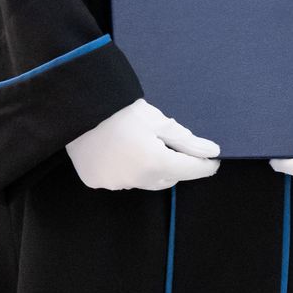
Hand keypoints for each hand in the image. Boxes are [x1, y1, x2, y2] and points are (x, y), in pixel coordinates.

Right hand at [65, 98, 220, 191]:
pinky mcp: (97, 181)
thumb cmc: (122, 111)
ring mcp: (115, 183)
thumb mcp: (158, 121)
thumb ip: (186, 141)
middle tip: (173, 146)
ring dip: (150, 169)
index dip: (205, 166)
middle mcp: (137, 180)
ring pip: (144, 181)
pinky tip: (120, 151)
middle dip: (176, 166)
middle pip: (167, 178)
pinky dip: (126, 169)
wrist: (79, 109)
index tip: (214, 161)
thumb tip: (212, 152)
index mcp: (156, 163)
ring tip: (143, 145)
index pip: (190, 170)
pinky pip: (121, 179)